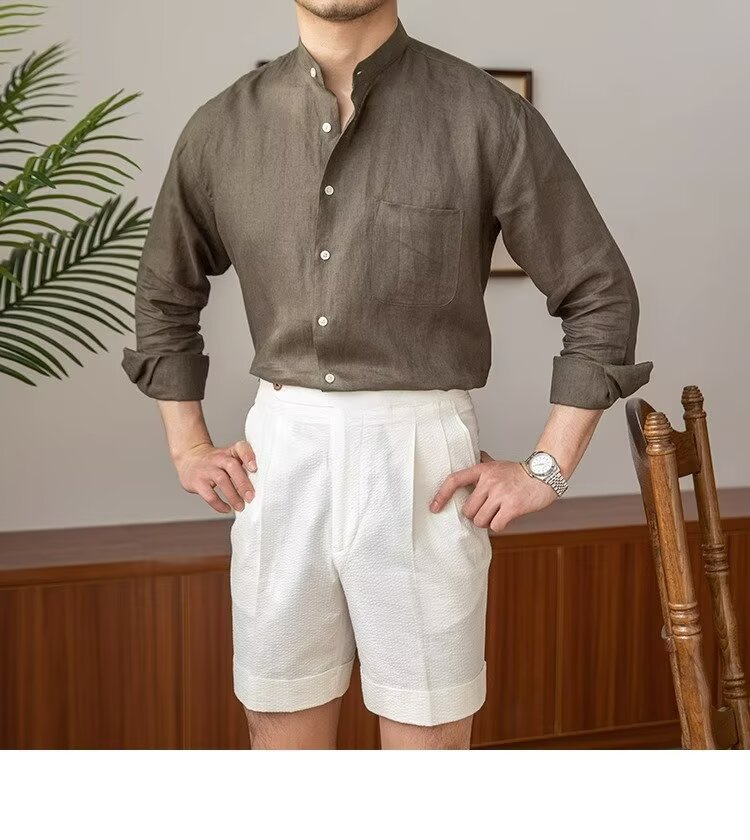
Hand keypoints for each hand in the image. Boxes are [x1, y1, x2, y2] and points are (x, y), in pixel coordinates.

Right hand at [173, 440, 256, 513]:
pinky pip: (209, 494)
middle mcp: (218, 458)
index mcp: (230, 451)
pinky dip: (219, 504)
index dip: (248, 456)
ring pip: (221, 480)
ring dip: (233, 495)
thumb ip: (243, 468)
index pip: (240, 447)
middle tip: (251, 497)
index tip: (255, 468)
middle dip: (243, 482)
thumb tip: (259, 488)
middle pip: (232, 466)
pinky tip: (227, 509)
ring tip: (241, 507)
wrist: (189, 459)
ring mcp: (207, 469)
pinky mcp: (197, 482)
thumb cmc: (217, 463)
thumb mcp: (229, 458)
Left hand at [430, 449, 558, 533]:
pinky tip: (506, 518)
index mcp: (482, 469)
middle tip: (485, 512)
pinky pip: (496, 526)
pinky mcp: (512, 507)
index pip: (454, 480)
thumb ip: (483, 464)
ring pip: (480, 520)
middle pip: (467, 510)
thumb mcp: (497, 464)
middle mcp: (489, 481)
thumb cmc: (519, 473)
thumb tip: (471, 455)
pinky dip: (499, 526)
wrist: (545, 474)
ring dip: (486, 522)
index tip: (434, 508)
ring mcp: (501, 494)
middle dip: (475, 516)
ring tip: (496, 515)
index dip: (441, 495)